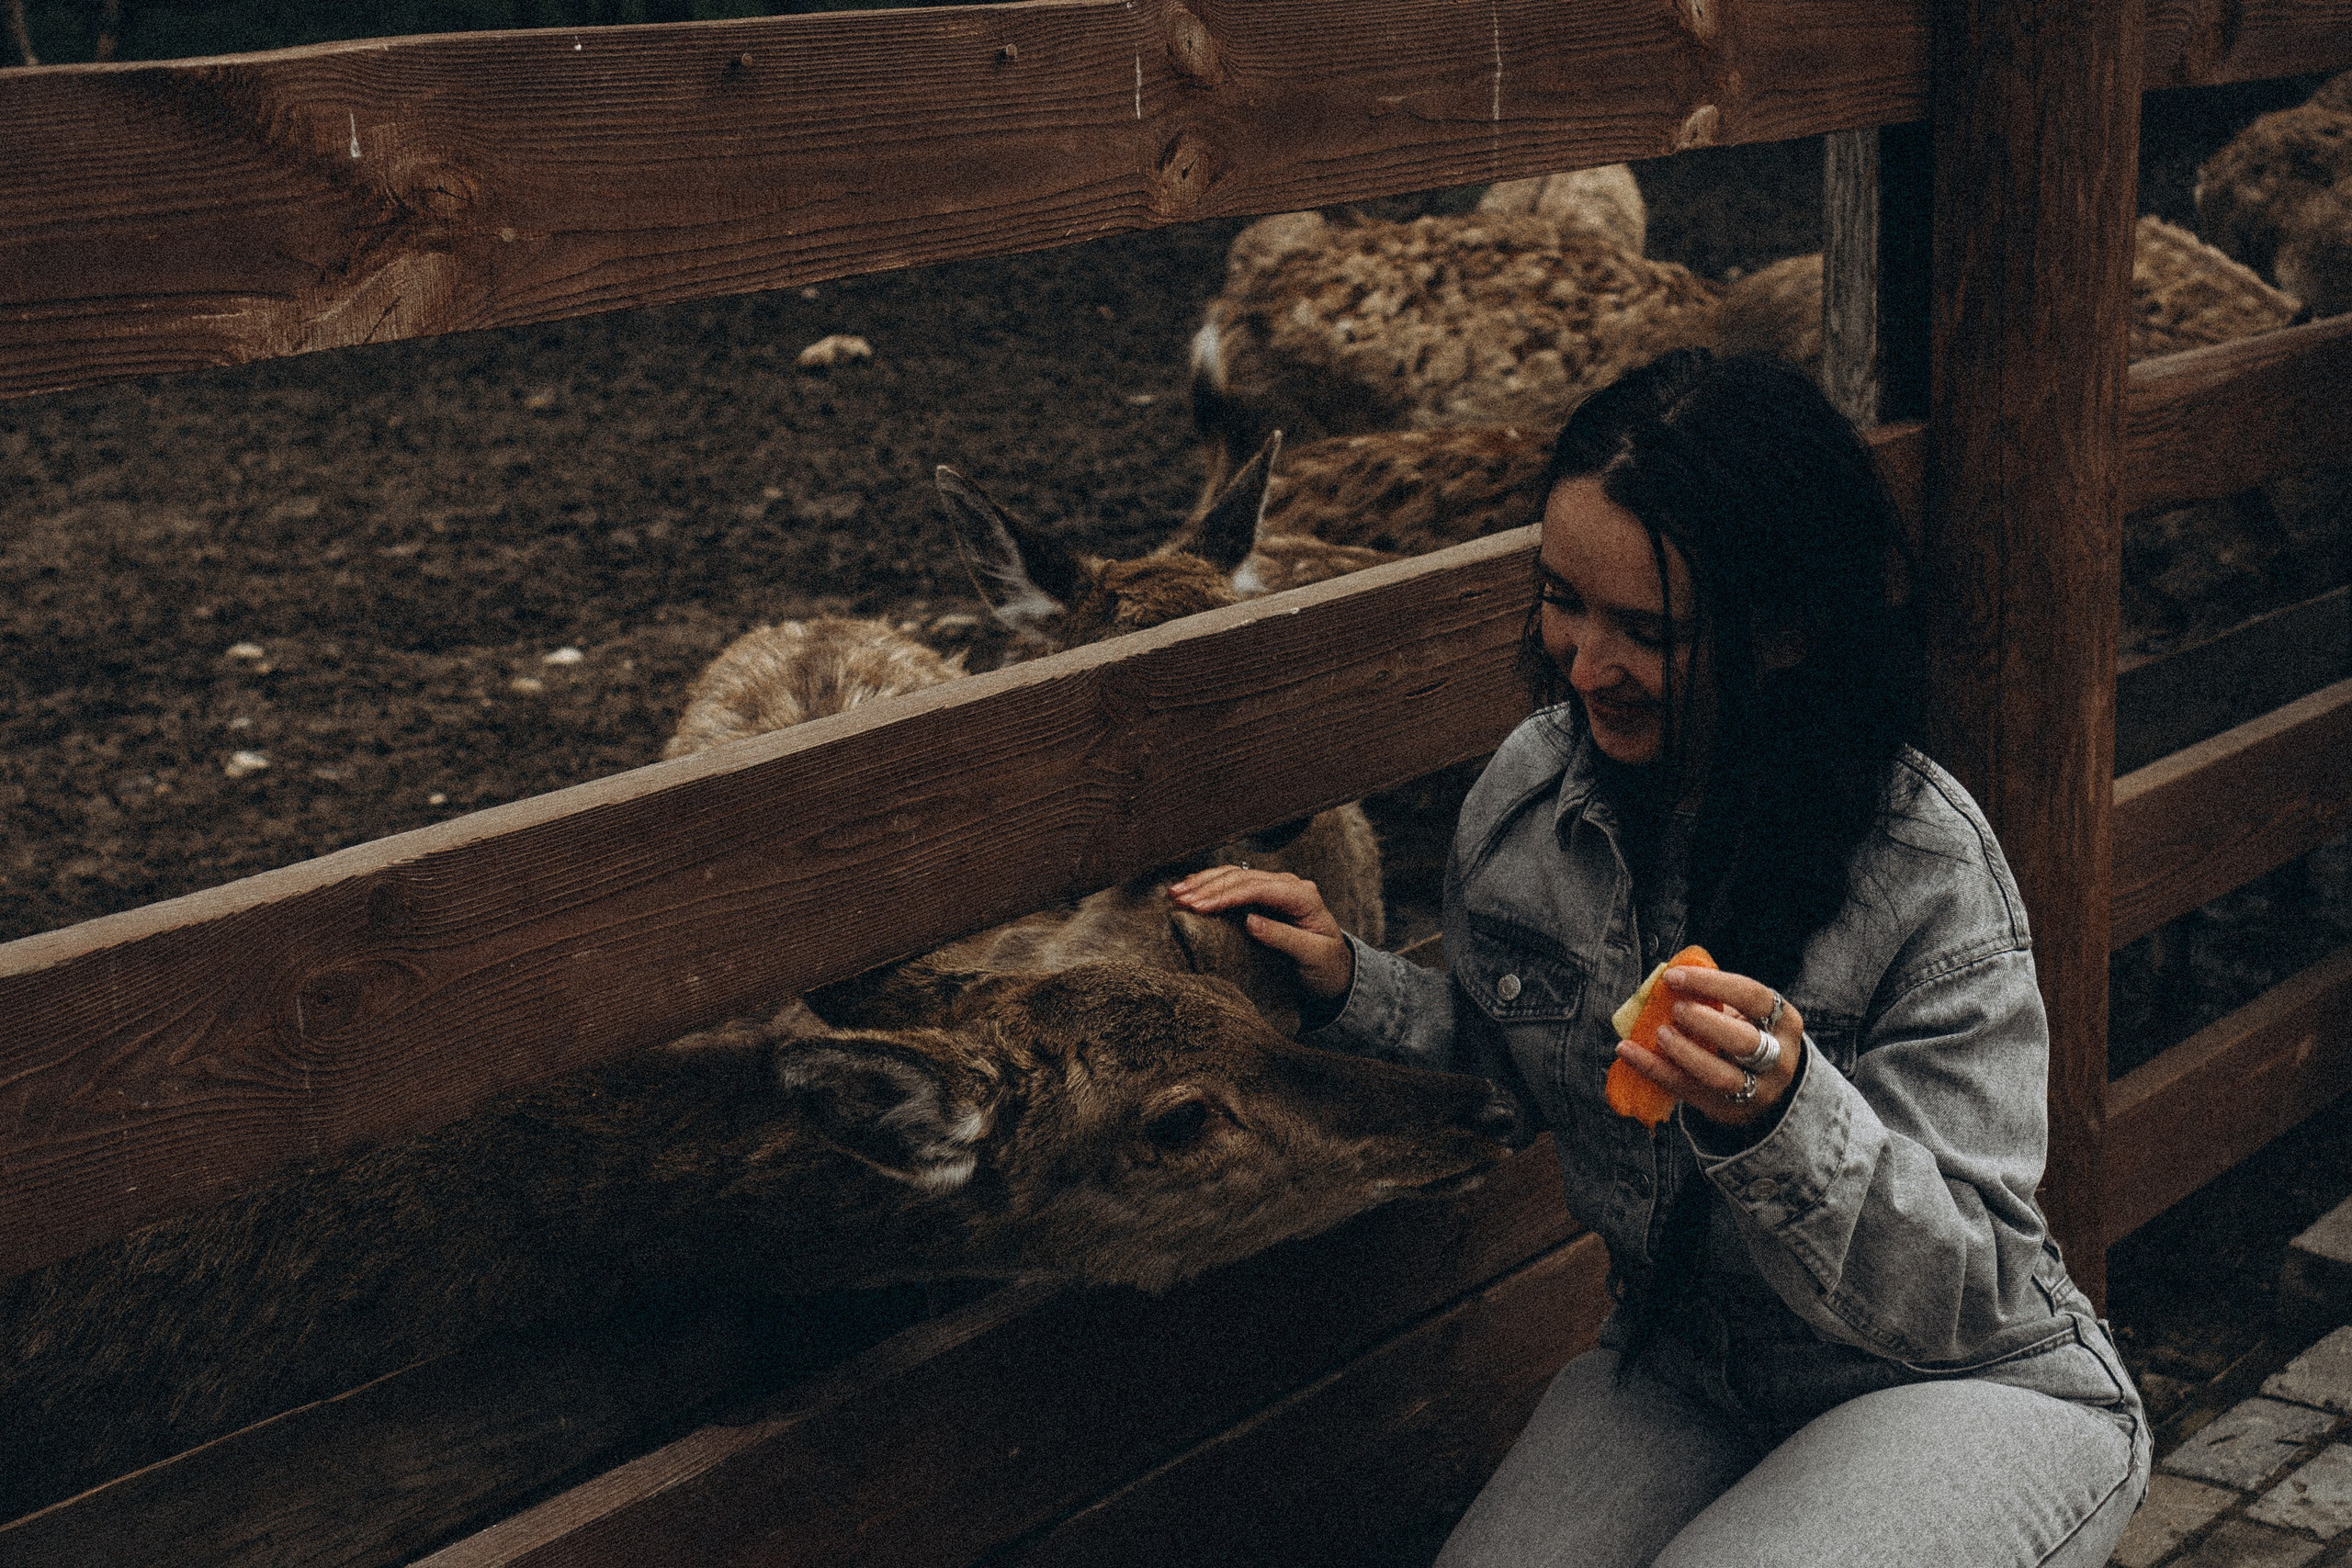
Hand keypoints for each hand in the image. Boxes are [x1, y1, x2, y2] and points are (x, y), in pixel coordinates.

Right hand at [1166, 866, 1355, 1000]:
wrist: (1336, 970)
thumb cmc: (1327, 965)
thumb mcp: (1312, 956)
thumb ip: (1283, 938)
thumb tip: (1250, 921)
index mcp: (1303, 896)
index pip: (1258, 888)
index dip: (1226, 895)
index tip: (1199, 907)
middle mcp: (1288, 885)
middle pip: (1242, 878)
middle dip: (1207, 888)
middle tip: (1179, 900)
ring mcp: (1275, 888)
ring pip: (1234, 876)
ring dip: (1203, 883)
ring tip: (1175, 893)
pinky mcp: (1263, 896)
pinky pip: (1233, 884)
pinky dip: (1209, 885)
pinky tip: (1189, 887)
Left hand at [1615, 963, 1804, 1128]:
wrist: (1772, 1087)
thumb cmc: (1750, 1036)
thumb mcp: (1748, 1015)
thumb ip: (1716, 999)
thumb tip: (1667, 981)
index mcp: (1785, 1022)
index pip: (1753, 997)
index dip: (1713, 983)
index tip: (1674, 976)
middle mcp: (1778, 1059)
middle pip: (1744, 1041)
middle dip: (1705, 1022)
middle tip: (1675, 1008)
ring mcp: (1756, 1090)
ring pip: (1719, 1075)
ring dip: (1684, 1052)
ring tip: (1659, 1033)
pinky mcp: (1728, 1110)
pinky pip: (1687, 1090)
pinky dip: (1654, 1069)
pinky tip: (1627, 1051)